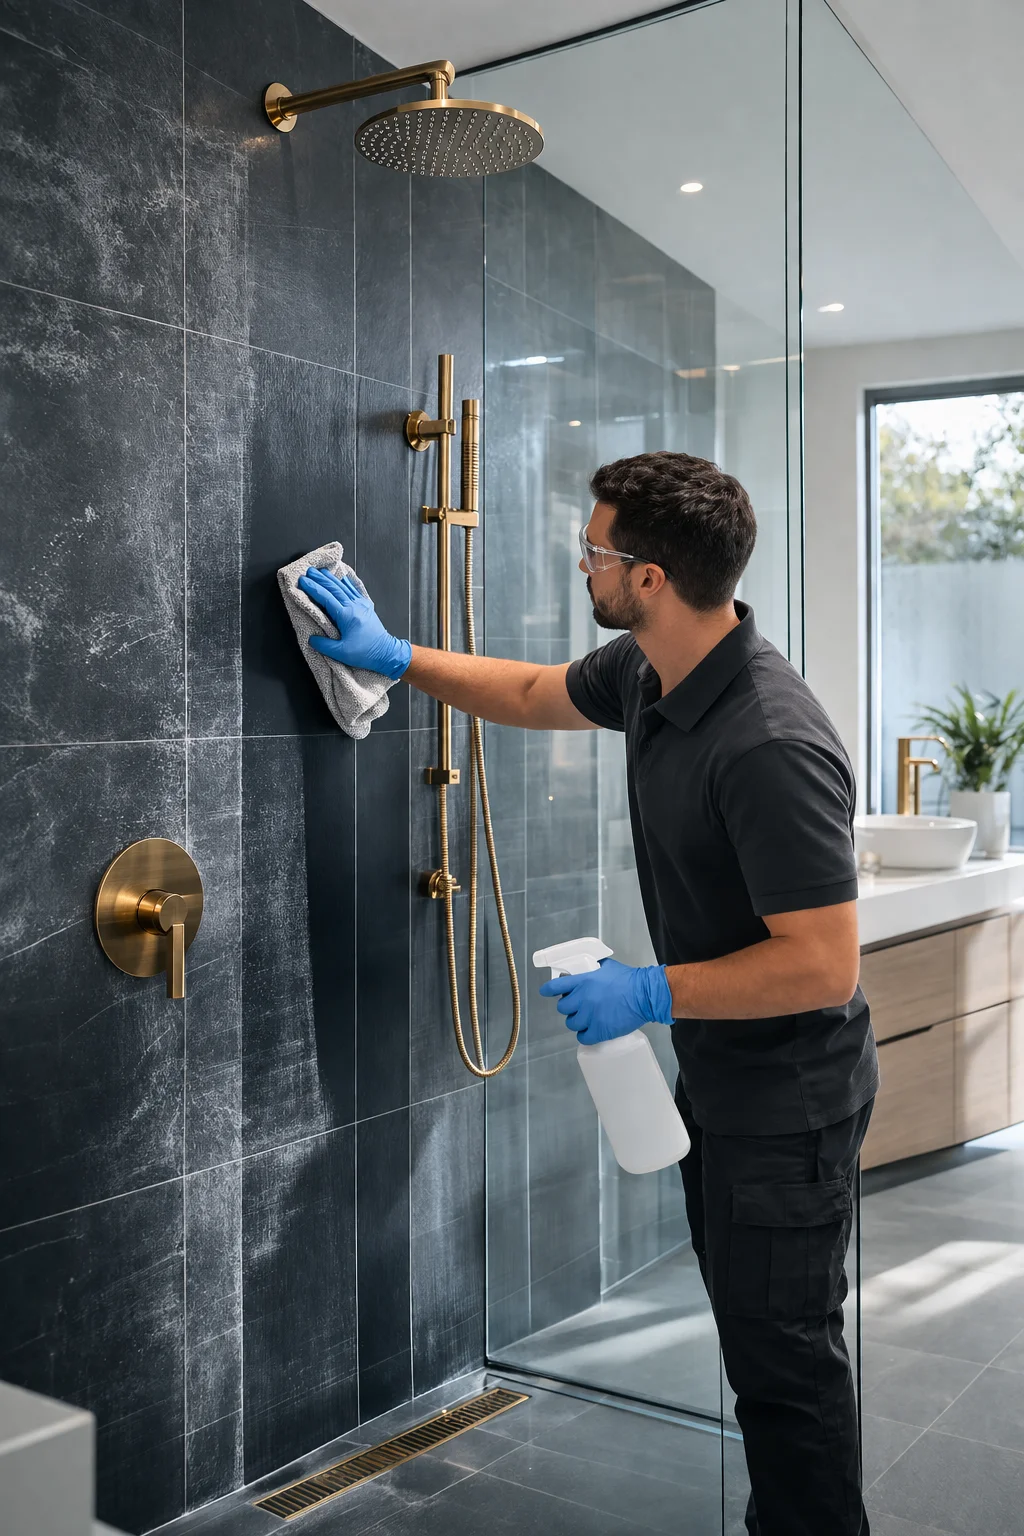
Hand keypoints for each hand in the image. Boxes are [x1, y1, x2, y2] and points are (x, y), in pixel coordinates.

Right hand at [297, 567, 411, 679]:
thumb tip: (311, 639)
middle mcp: (354, 606)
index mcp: (346, 616)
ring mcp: (361, 604)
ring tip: (321, 571)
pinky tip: (342, 578)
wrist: (386, 652)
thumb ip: (324, 645)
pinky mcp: (366, 606)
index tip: (302, 581)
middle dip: (319, 579)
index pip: (326, 598)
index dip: (313, 588)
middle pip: (334, 588)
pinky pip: (354, 590)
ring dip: (331, 578)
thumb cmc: (365, 653)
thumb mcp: (341, 653)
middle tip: (308, 571)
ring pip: (344, 587)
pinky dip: (346, 583)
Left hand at [538, 958, 673, 1043]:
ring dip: (577, 1021)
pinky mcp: (600, 1031)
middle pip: (562, 1008)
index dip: (548, 990)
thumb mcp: (606, 966)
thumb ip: (593, 968)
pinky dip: (585, 1035)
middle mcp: (583, 999)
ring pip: (571, 1023)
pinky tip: (590, 1031)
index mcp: (583, 981)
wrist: (645, 995)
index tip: (546, 991)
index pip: (556, 986)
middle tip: (577, 1005)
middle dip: (568, 1007)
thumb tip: (585, 968)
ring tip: (586, 1018)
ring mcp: (590, 1016)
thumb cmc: (629, 979)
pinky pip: (583, 1037)